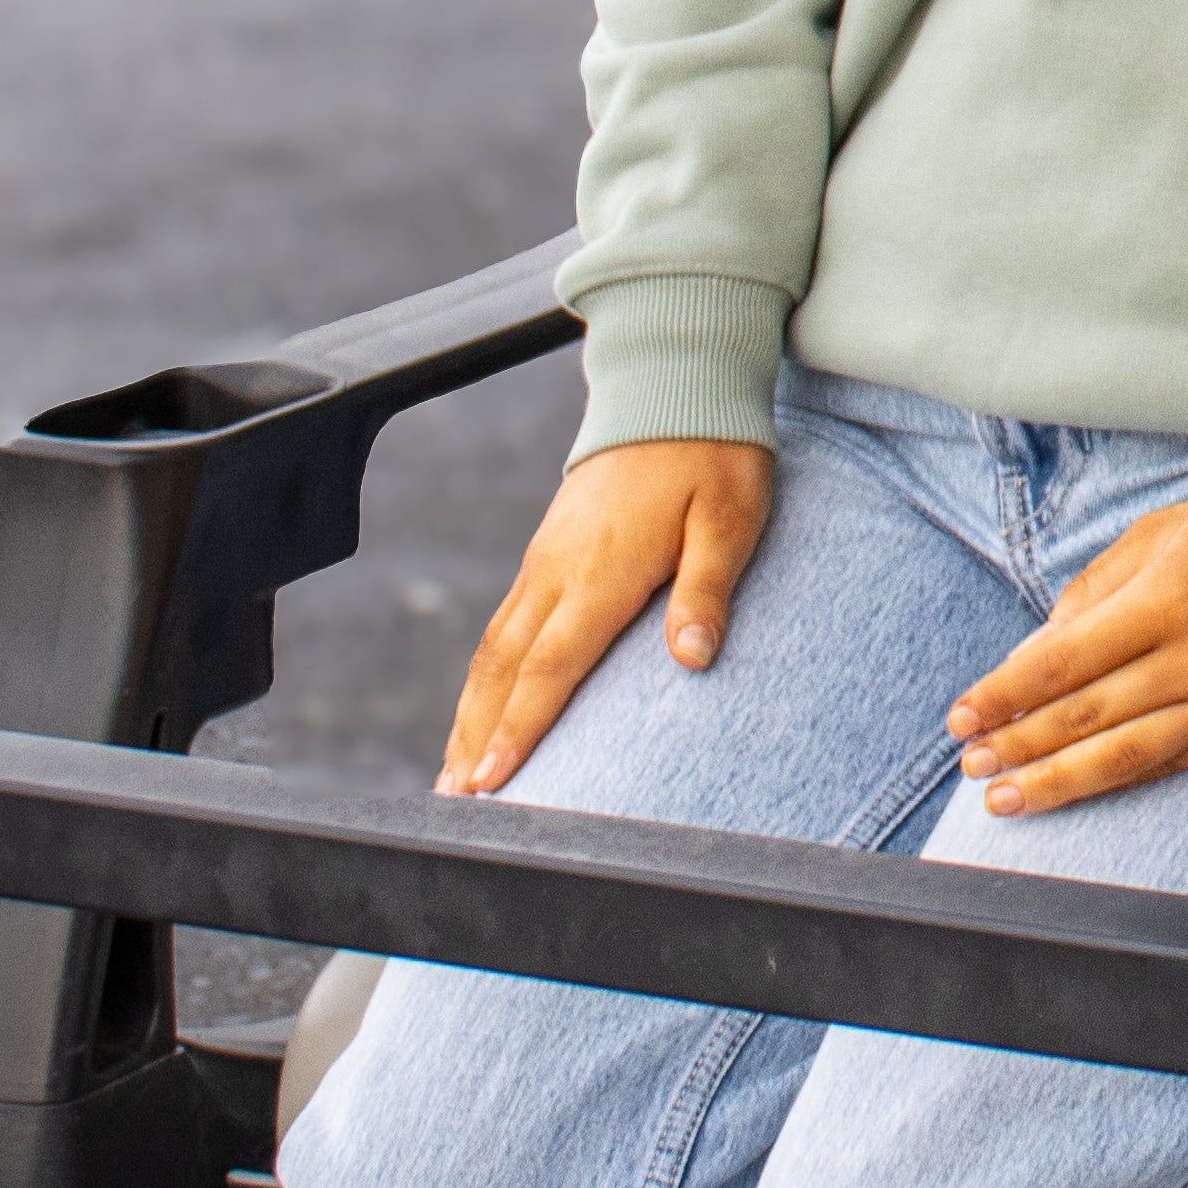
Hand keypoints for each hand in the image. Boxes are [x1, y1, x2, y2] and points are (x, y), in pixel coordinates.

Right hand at [443, 438, 772, 795]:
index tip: (492, 784)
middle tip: (457, 804)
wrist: (673, 383)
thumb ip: (707, 590)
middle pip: (501, 671)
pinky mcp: (548, 551)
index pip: (549, 667)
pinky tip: (486, 709)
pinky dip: (486, 679)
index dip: (519, 731)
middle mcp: (557, 570)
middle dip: (475, 740)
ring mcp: (545, 560)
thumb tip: (692, 659)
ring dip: (470, 715)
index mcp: (600, 571)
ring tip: (457, 776)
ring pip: (492, 651)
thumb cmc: (713, 453)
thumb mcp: (730, 519)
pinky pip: (504, 627)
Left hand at [947, 491, 1187, 814]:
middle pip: (1087, 716)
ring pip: (1126, 756)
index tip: (961, 716)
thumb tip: (1034, 658)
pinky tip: (1076, 790)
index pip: (1064, 660)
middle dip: (1018, 744)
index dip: (1005, 694)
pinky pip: (1171, 765)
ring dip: (1056, 782)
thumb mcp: (1160, 536)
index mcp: (1169, 597)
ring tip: (1005, 799)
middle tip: (971, 764)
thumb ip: (1092, 594)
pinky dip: (1117, 781)